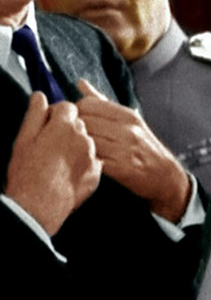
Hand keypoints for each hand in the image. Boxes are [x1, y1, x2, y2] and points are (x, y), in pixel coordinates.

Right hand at [5, 91, 101, 234]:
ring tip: (57, 159)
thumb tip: (40, 96)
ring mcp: (93, 156)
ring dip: (77, 145)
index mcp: (66, 125)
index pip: (69, 106)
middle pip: (81, 123)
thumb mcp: (25, 138)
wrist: (40, 204)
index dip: (57, 114)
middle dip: (68, 128)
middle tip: (50, 143)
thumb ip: (35, 114)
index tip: (48, 124)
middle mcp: (85, 138)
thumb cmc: (28, 170)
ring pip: (88, 141)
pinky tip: (67, 170)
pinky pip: (93, 160)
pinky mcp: (97, 173)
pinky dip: (83, 162)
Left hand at [74, 79, 191, 221]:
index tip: (76, 121)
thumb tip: (80, 82)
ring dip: (77, 146)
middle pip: (83, 121)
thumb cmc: (143, 147)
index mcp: (128, 115)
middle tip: (71, 137)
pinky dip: (85, 160)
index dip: (76, 112)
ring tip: (77, 150)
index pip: (88, 104)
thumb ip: (102, 102)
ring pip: (85, 140)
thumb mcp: (129, 121)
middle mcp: (128, 130)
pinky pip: (92, 159)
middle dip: (73, 129)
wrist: (166, 177)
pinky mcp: (121, 169)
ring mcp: (125, 150)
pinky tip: (85, 162)